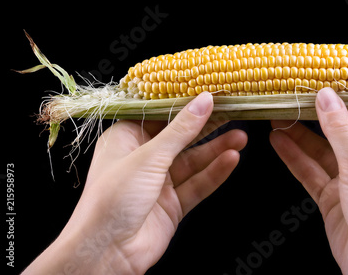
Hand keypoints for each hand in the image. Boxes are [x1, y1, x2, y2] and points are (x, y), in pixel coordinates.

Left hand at [23, 92, 247, 273]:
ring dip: (216, 150)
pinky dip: (215, 173)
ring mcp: (159, 183)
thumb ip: (181, 130)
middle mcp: (143, 159)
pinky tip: (231, 160)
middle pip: (182, 138)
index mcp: (127, 139)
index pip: (161, 115)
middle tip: (234, 112)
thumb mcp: (149, 156)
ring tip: (240, 137)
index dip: (187, 104)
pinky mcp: (173, 204)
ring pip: (193, 161)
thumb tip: (204, 100)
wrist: (107, 254)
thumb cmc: (112, 199)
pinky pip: (197, 184)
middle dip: (208, 127)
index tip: (212, 93)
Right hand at [270, 88, 347, 273]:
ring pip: (321, 148)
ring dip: (300, 134)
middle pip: (341, 127)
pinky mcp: (332, 194)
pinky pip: (310, 170)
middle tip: (293, 93)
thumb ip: (340, 130)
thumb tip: (325, 94)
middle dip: (317, 112)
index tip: (327, 75)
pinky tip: (277, 141)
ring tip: (276, 114)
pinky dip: (294, 156)